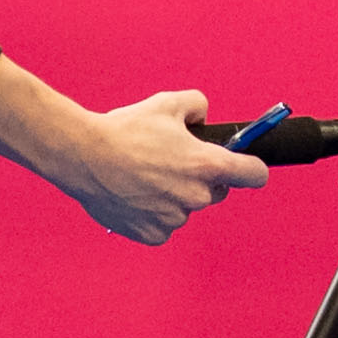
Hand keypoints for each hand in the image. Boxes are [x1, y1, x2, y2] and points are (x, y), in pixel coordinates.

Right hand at [0, 60, 272, 247]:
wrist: (83, 156)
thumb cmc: (125, 129)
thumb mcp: (167, 103)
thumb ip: (197, 105)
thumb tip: (203, 118)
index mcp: (206, 164)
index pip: (253, 175)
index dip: (251, 169)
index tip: (245, 167)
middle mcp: (195, 195)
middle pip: (216, 191)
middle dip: (201, 179)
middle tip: (171, 162)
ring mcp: (174, 218)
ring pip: (185, 208)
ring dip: (173, 196)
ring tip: (143, 176)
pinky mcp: (153, 234)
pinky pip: (164, 225)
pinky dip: (153, 214)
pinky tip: (134, 195)